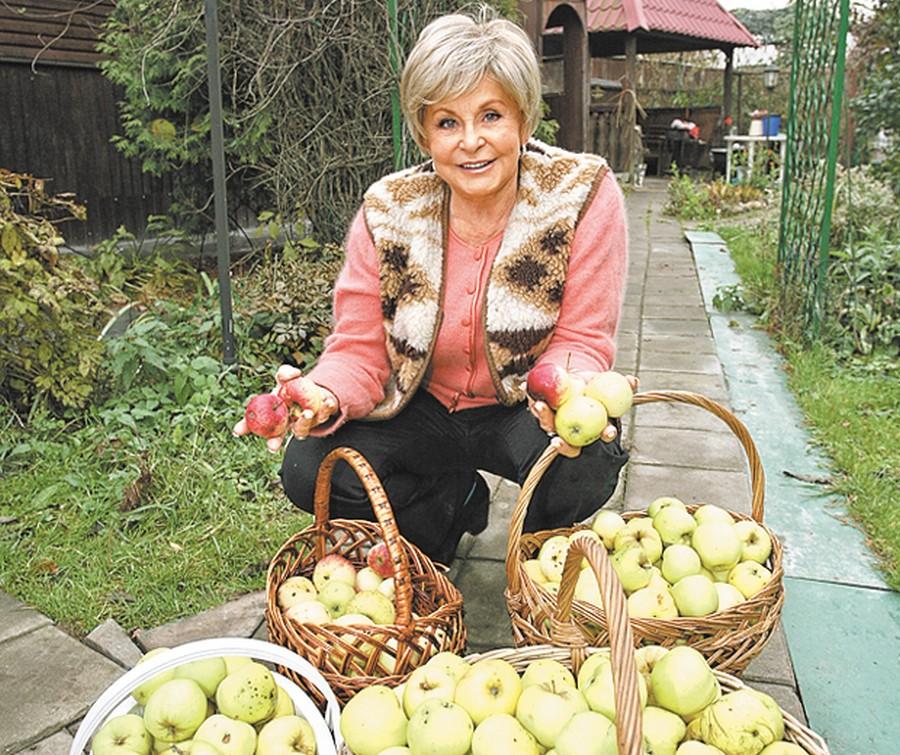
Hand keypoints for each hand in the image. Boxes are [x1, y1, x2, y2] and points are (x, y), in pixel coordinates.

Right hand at [233, 365, 338, 452]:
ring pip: (301, 430)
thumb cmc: (296, 386)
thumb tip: (292, 374)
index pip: (254, 423)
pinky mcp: (320, 420)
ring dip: (303, 423)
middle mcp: (286, 423)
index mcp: (272, 414)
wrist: (317, 389)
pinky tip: (327, 401)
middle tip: (272, 445)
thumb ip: (285, 373)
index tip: (237, 431)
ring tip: (308, 413)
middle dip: (274, 442)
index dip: (245, 427)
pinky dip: (325, 409)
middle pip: (277, 437)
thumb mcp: (287, 377)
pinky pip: (323, 417)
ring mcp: (303, 424)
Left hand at [522, 373, 638, 457]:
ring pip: (547, 426)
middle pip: (568, 444)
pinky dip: (532, 399)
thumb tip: (633, 381)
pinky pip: (535, 407)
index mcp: (593, 428)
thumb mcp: (609, 383)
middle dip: (562, 446)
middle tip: (557, 440)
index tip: (607, 432)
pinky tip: (527, 389)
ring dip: (542, 417)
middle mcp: (572, 432)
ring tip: (539, 405)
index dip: (604, 436)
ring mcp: (554, 424)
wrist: (575, 374)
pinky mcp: (540, 412)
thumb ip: (622, 384)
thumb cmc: (595, 384)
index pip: (600, 437)